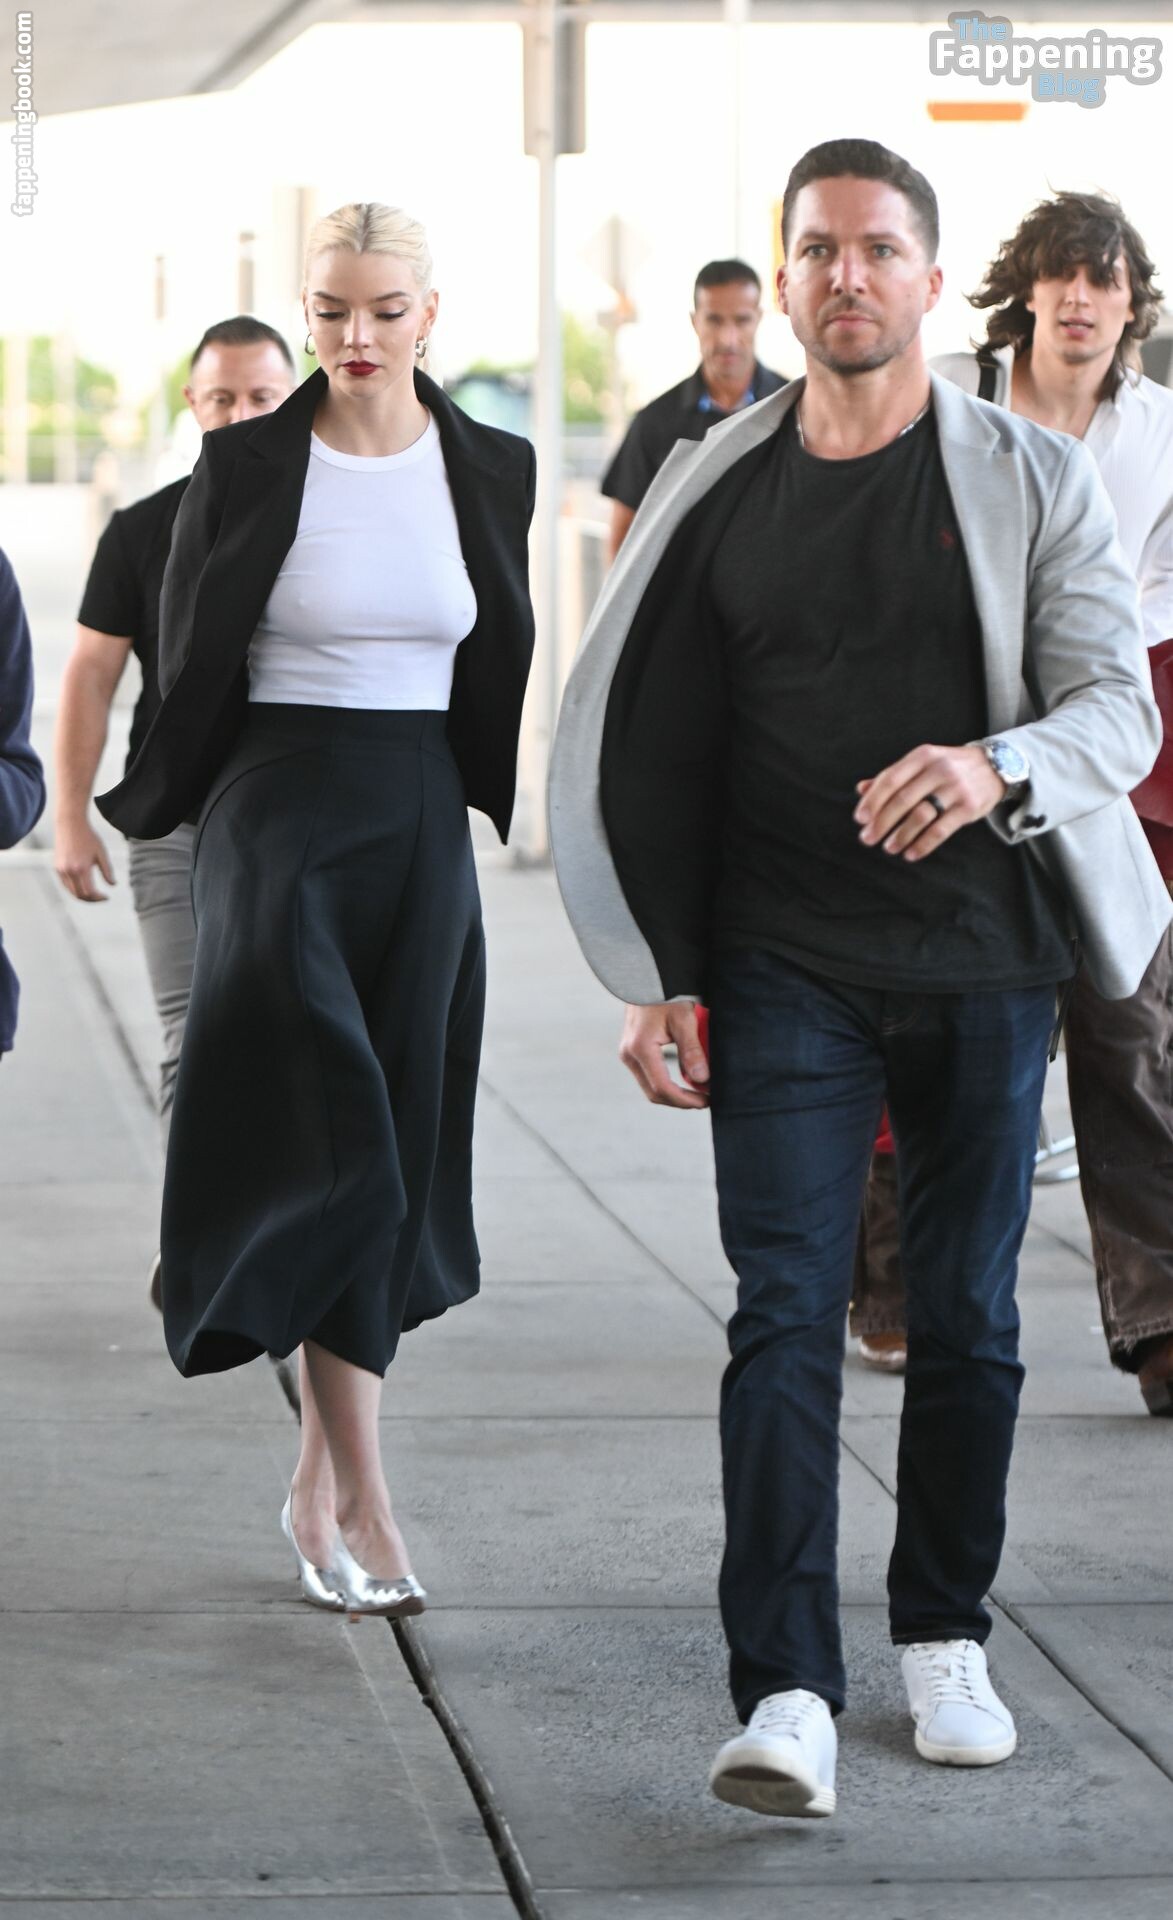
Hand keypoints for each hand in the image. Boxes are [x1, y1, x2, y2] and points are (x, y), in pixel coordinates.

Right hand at [54, 819, 115, 901]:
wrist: (70, 824)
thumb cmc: (89, 837)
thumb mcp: (101, 853)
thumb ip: (107, 870)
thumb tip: (113, 885)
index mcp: (81, 868)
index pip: (89, 892)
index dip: (98, 898)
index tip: (106, 897)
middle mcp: (69, 871)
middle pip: (79, 895)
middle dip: (91, 899)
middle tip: (101, 898)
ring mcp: (61, 870)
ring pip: (71, 891)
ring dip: (83, 895)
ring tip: (94, 894)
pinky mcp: (57, 868)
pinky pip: (66, 884)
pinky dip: (75, 889)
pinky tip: (84, 886)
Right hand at [619, 1001, 709, 1108]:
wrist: (647, 979)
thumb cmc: (666, 995)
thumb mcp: (685, 1019)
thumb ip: (693, 1050)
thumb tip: (702, 1079)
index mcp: (641, 1047)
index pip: (662, 1087)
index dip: (685, 1099)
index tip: (706, 1100)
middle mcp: (629, 1054)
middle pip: (654, 1093)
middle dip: (680, 1101)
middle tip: (704, 1100)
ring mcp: (627, 1054)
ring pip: (650, 1087)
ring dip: (674, 1094)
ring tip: (697, 1091)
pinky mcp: (631, 1052)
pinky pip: (648, 1076)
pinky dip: (667, 1083)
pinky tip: (685, 1080)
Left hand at [854, 744, 1004, 862]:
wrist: (994, 767)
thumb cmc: (948, 767)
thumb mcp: (922, 763)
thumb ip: (893, 775)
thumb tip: (861, 790)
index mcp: (923, 756)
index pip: (890, 779)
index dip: (873, 801)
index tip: (860, 819)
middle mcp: (939, 769)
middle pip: (902, 800)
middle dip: (881, 823)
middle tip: (868, 839)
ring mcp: (956, 788)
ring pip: (920, 816)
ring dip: (900, 836)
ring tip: (888, 848)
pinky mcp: (969, 807)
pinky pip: (940, 831)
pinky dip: (922, 845)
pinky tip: (910, 854)